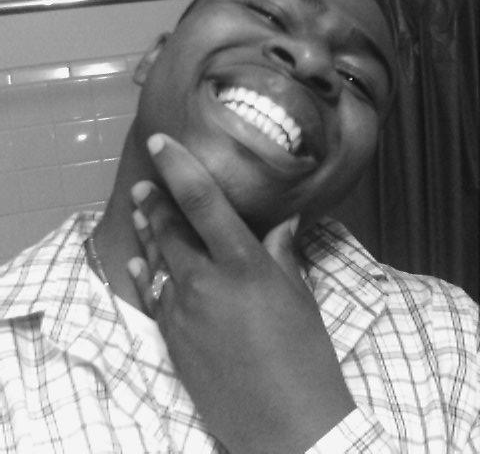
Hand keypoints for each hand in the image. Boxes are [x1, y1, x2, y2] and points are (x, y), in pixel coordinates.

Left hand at [128, 133, 353, 453]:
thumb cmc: (305, 356)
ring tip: (139, 213)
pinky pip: (154, 297)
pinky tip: (139, 263)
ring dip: (147, 234)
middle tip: (144, 186)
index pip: (203, 202)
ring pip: (157, 261)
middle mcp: (205, 282)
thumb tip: (281, 221)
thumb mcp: (299, 297)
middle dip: (154, 203)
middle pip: (170, 229)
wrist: (285, 425)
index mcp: (243, 264)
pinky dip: (147, 275)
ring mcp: (183, 311)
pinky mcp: (172, 339)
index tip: (161, 143)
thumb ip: (282, 253)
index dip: (179, 167)